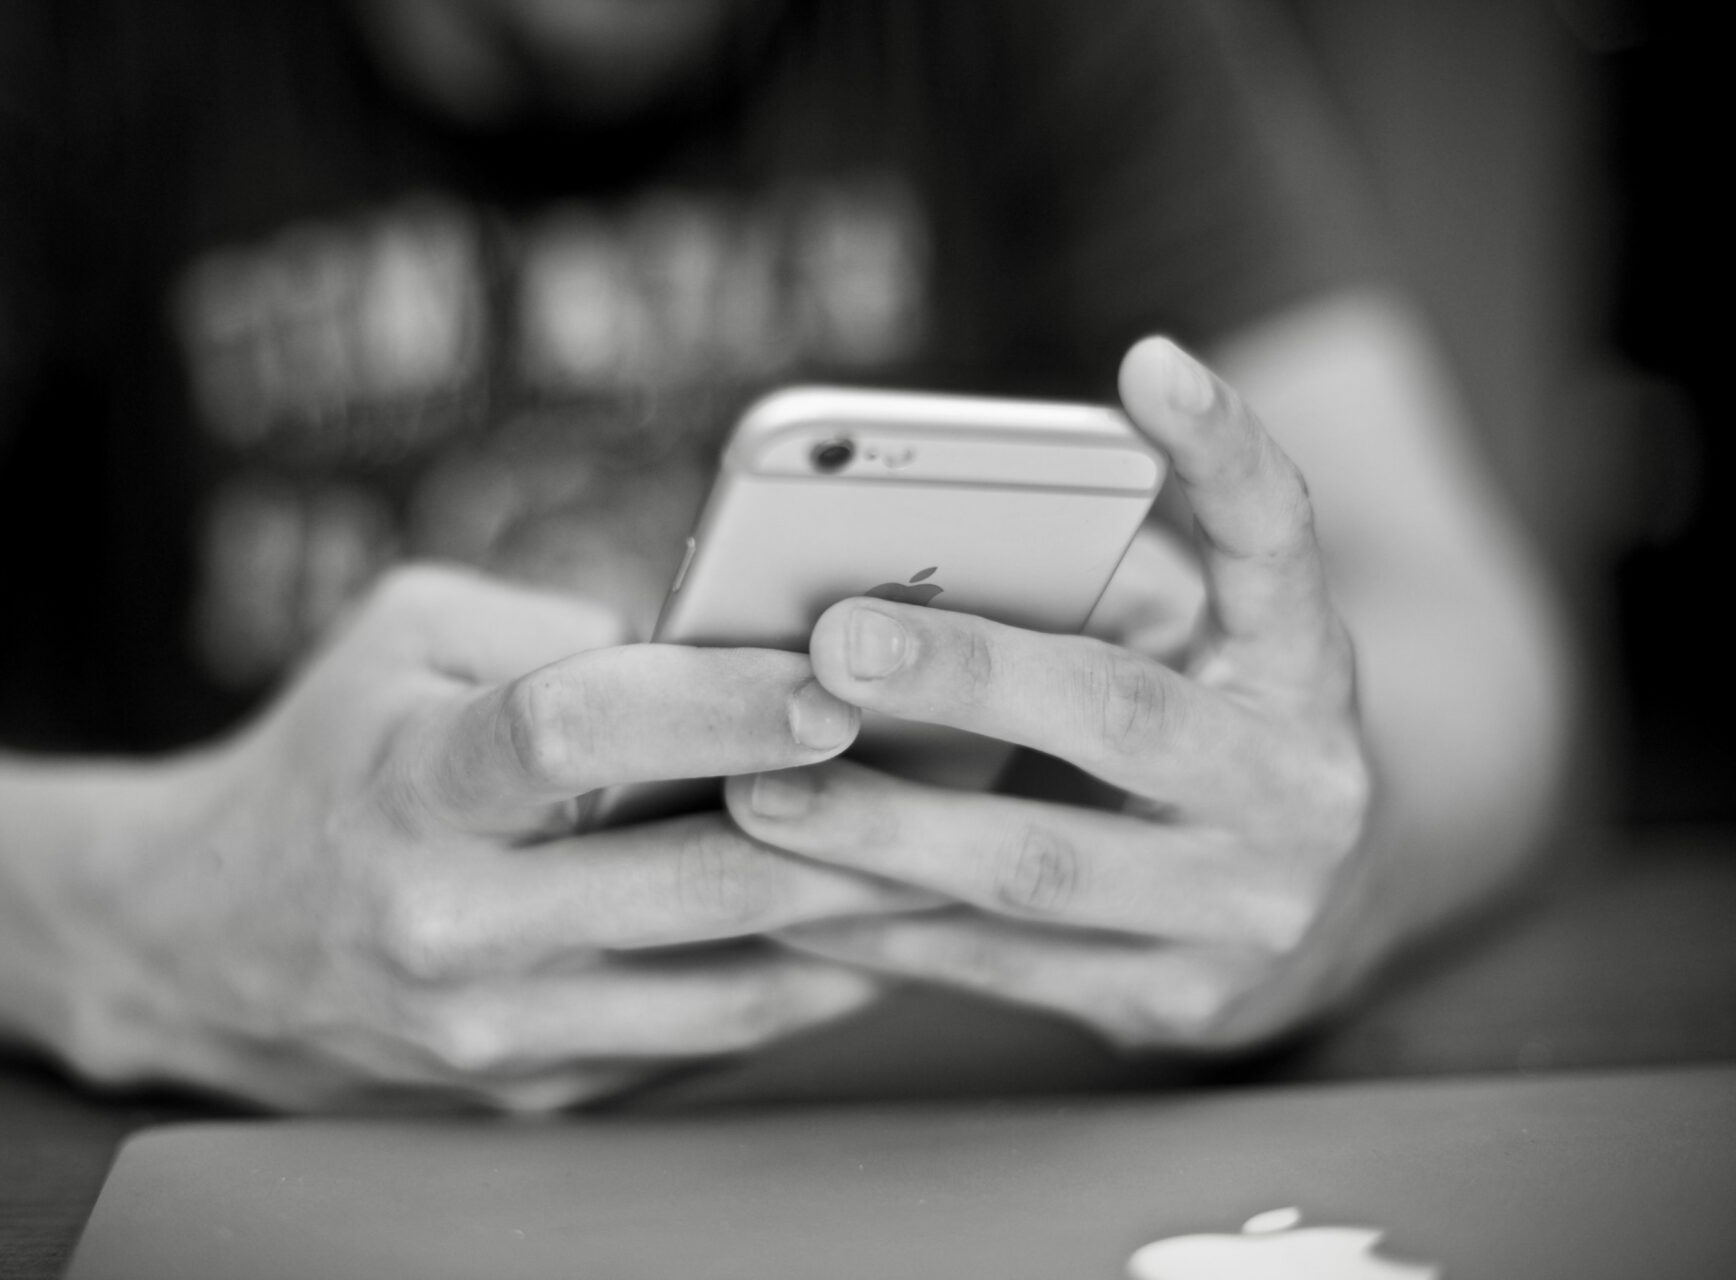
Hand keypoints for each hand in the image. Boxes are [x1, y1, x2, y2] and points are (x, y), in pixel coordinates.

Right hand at [40, 566, 913, 1110]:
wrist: (205, 943)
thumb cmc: (330, 752)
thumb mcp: (408, 635)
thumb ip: (562, 624)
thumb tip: (734, 645)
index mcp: (410, 780)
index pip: (573, 735)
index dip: (710, 705)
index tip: (830, 678)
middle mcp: (449, 921)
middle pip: (691, 881)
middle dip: (848, 825)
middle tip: (970, 770)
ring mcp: (495, 1030)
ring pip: (728, 987)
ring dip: (860, 922)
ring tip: (965, 852)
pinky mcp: (534, 1091)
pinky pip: (702, 1039)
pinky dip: (795, 981)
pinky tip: (876, 928)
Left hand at [724, 337, 1379, 1052]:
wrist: (1324, 906)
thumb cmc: (1209, 728)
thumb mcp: (1203, 643)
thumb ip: (1106, 589)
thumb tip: (893, 550)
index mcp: (1308, 664)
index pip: (1284, 539)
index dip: (1225, 450)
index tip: (1149, 360)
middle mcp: (1300, 786)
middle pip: (1122, 715)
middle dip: (970, 676)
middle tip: (836, 642)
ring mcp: (1247, 910)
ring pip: (1042, 869)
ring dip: (889, 832)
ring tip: (758, 794)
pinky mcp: (1180, 1003)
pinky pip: (1006, 967)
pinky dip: (888, 931)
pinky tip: (787, 898)